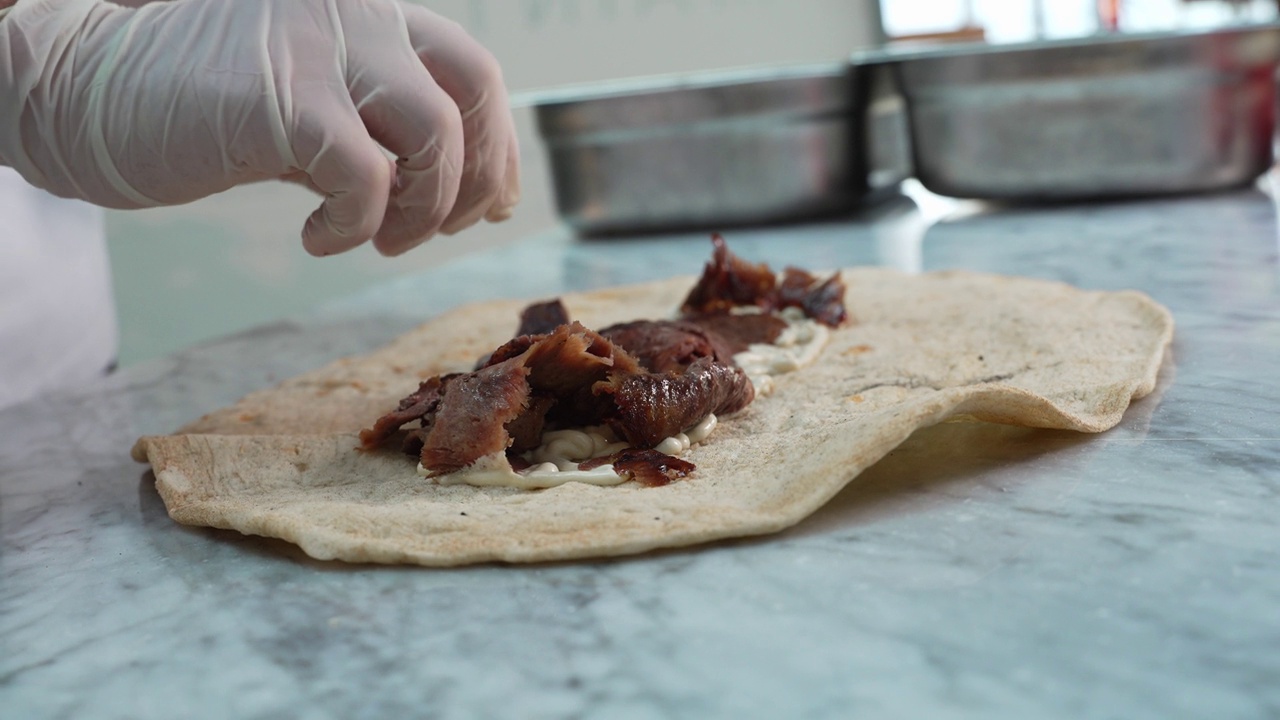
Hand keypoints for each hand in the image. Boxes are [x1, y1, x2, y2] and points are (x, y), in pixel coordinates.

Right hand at [0, 0, 519, 255]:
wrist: (93, 93)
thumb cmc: (208, 108)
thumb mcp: (317, 110)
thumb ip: (390, 134)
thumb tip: (478, 197)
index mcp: (371, 10)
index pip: (475, 72)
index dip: (497, 148)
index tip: (488, 208)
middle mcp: (359, 12)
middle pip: (474, 93)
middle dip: (476, 178)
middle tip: (442, 230)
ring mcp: (325, 46)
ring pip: (436, 136)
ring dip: (424, 210)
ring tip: (381, 240)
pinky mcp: (287, 99)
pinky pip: (369, 180)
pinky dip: (357, 227)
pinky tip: (318, 238)